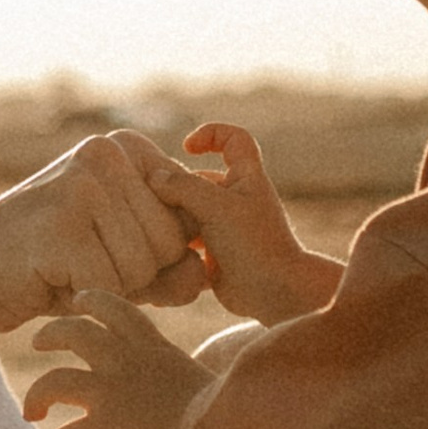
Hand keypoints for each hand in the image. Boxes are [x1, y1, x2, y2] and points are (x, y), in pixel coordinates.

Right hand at [0, 137, 207, 335]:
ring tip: (66, 265)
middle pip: (171, 243)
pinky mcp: (61, 220)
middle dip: (135, 273)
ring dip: (108, 287)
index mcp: (130, 148)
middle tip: (82, 260)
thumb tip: (202, 273)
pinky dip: (83, 296)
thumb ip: (175, 269)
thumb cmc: (54, 268)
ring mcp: (82, 181)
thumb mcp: (126, 264)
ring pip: (144, 267)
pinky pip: (109, 284)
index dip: (155, 256)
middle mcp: (109, 152)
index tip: (104, 244)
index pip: (189, 220)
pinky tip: (51, 276)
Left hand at [23, 289, 209, 428]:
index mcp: (152, 346)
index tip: (79, 302)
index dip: (92, 301)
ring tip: (31, 411)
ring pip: (53, 381)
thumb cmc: (233, 414)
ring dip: (36, 395)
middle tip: (39, 342)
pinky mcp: (103, 427)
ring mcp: (110, 392)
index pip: (116, 308)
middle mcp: (125, 361)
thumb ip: (189, 380)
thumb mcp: (213, 379)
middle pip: (72, 331)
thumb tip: (207, 395)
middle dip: (50, 334)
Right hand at [162, 122, 344, 324]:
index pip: (234, 139)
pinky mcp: (218, 255)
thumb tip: (154, 178)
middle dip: (175, 186)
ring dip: (173, 217)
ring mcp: (228, 228)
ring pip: (191, 213)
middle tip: (152, 196)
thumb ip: (183, 187)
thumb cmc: (254, 244)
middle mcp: (238, 199)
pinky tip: (161, 251)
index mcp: (247, 178)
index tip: (186, 147)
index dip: (210, 135)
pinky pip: (191, 242)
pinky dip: (176, 245)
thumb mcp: (216, 206)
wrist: (274, 293)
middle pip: (200, 180)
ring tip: (153, 225)